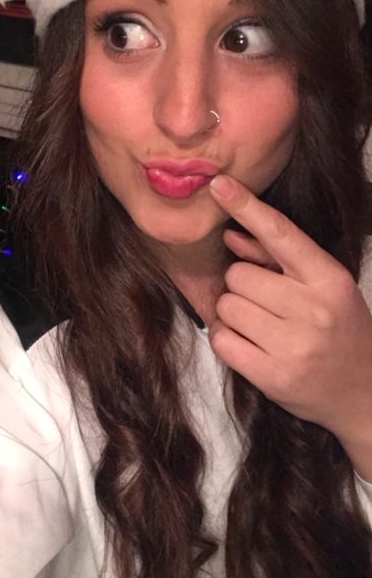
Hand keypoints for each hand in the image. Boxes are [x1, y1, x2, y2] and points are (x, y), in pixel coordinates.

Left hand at [208, 174, 371, 463]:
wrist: (363, 392)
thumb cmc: (338, 331)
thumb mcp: (322, 287)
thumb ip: (277, 259)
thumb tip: (231, 234)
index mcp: (329, 279)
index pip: (280, 234)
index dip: (247, 207)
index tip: (220, 185)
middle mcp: (314, 310)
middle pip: (239, 275)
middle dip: (241, 285)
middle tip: (265, 303)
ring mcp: (294, 345)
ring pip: (226, 306)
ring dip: (232, 313)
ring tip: (260, 326)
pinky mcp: (272, 376)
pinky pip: (221, 340)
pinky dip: (226, 338)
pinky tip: (250, 344)